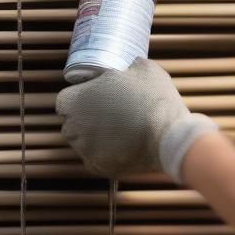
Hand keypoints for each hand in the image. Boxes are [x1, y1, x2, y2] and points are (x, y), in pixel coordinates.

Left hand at [55, 57, 217, 181]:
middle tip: (110, 113)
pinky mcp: (100, 168)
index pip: (65, 100)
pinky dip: (107, 156)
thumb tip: (132, 66)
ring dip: (96, 138)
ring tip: (120, 132)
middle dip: (86, 119)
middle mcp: (73, 127)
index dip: (80, 98)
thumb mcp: (145, 69)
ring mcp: (85, 150)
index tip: (96, 97)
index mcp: (76, 100)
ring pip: (84, 143)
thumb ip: (130, 67)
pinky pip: (97, 161)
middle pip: (72, 123)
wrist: (169, 136)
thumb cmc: (153, 98)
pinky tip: (124, 147)